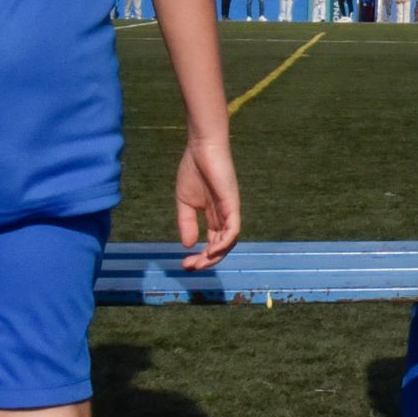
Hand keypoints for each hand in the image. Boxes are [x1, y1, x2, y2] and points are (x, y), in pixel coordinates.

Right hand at [175, 137, 242, 269]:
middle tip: (189, 267)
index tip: (184, 264)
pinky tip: (212, 250)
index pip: (212, 244)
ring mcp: (229, 211)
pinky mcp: (232, 204)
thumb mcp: (184, 203)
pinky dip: (225, 242)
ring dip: (215, 256)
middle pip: (221, 247)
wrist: (201, 149)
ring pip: (228, 242)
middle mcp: (224, 217)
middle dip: (206, 261)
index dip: (200, 257)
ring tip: (199, 262)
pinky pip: (233, 228)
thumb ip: (187, 224)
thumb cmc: (194, 171)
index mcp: (214, 217)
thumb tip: (189, 245)